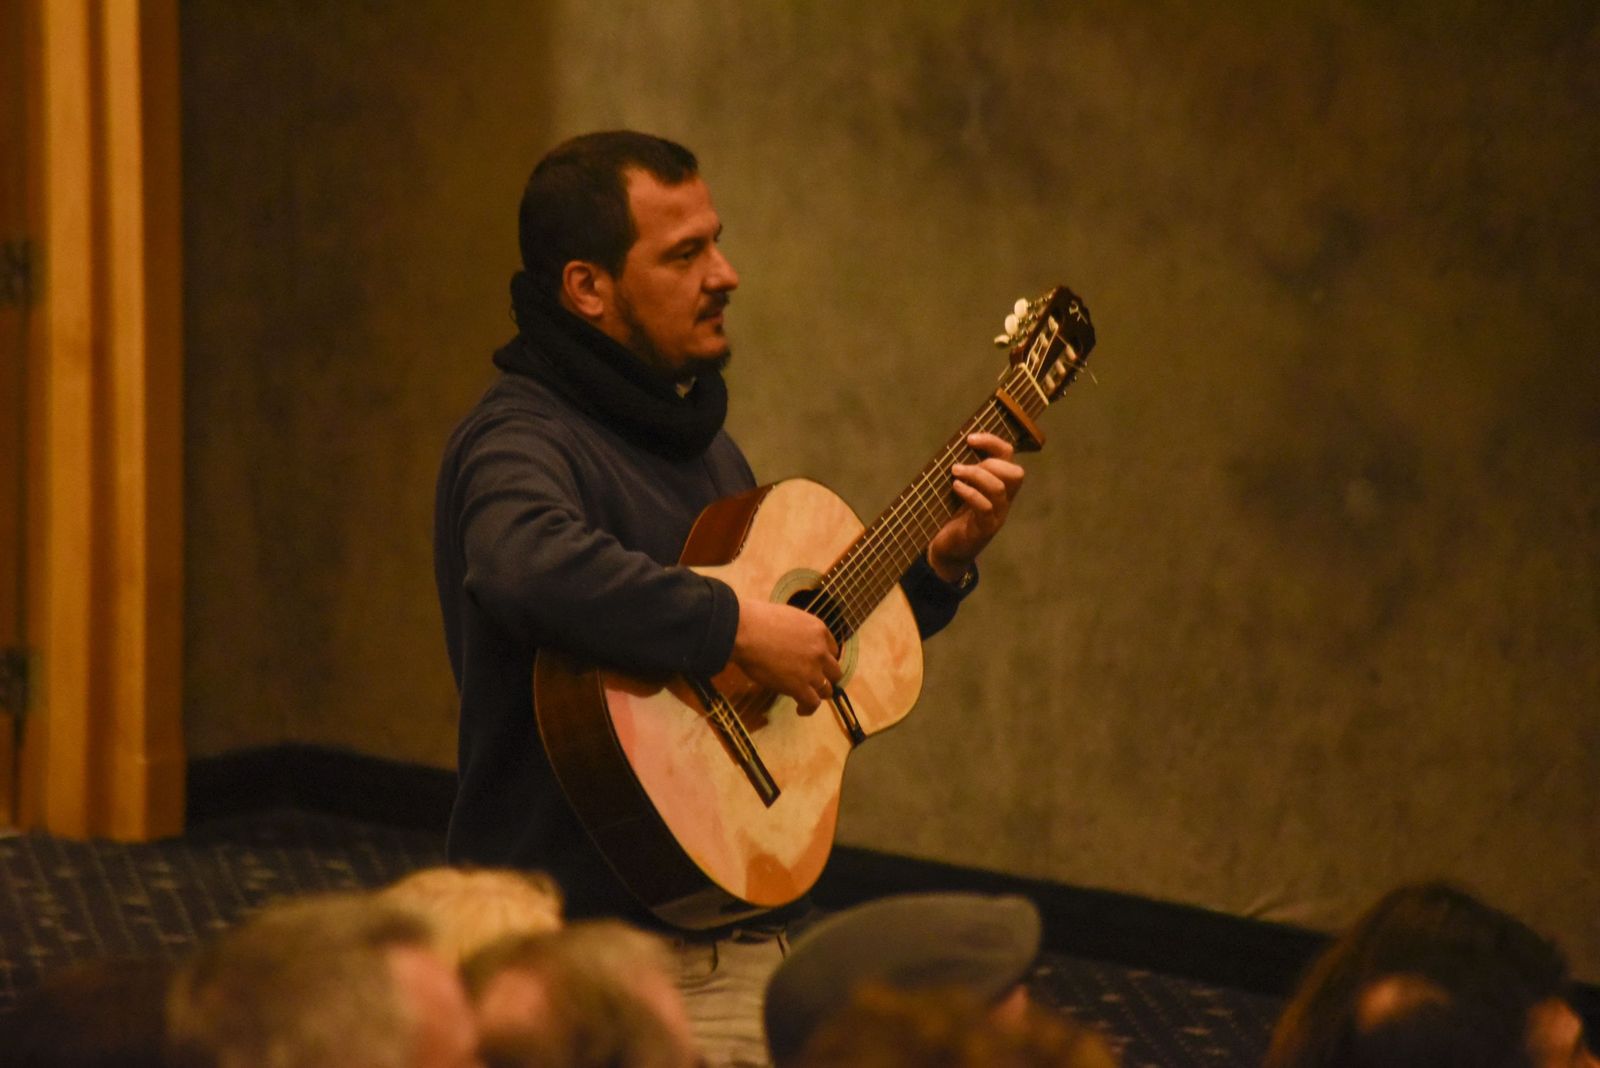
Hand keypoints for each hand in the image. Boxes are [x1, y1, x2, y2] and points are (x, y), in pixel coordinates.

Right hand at [728, 598, 841, 712]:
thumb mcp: (787, 617)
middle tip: (814, 682)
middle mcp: (820, 650)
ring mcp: (812, 670)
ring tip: (807, 697)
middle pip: (834, 671)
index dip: (824, 660)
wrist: (745, 631)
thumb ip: (798, 632)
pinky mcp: (800, 687)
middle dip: (825, 677)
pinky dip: (808, 708)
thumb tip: (791, 641)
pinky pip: (812, 703)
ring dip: (818, 694)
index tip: (816, 665)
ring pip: (827, 689)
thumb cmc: (756, 620)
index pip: (832, 650)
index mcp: (818, 630)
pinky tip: (800, 709)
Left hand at [927, 432, 1024, 582]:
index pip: (1008, 455)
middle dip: (989, 462)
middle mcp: (1004, 499)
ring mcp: (997, 515)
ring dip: (976, 475)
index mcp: (999, 484)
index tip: (970, 438)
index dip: (993, 442)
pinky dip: (970, 493)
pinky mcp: (985, 529)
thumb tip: (952, 446)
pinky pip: (985, 507)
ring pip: (999, 488)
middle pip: (1015, 472)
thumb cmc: (952, 515)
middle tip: (959, 467)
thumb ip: (963, 470)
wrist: (947, 550)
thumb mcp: (960, 488)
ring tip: (955, 473)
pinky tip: (955, 488)